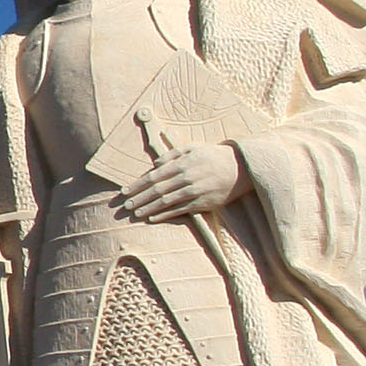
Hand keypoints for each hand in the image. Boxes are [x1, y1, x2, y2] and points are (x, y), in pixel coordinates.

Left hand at [119, 142, 246, 223]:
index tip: (124, 191)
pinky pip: (180, 210)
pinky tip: (153, 218)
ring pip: (166, 202)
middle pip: (157, 191)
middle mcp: (186, 178)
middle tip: (125, 206)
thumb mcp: (193, 147)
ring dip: (148, 209)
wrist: (241, 168)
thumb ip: (172, 154)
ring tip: (135, 214)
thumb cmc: (213, 155)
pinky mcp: (203, 203)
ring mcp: (194, 192)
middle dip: (139, 199)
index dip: (137, 185)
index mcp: (182, 163)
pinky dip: (165, 215)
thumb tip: (154, 163)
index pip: (154, 176)